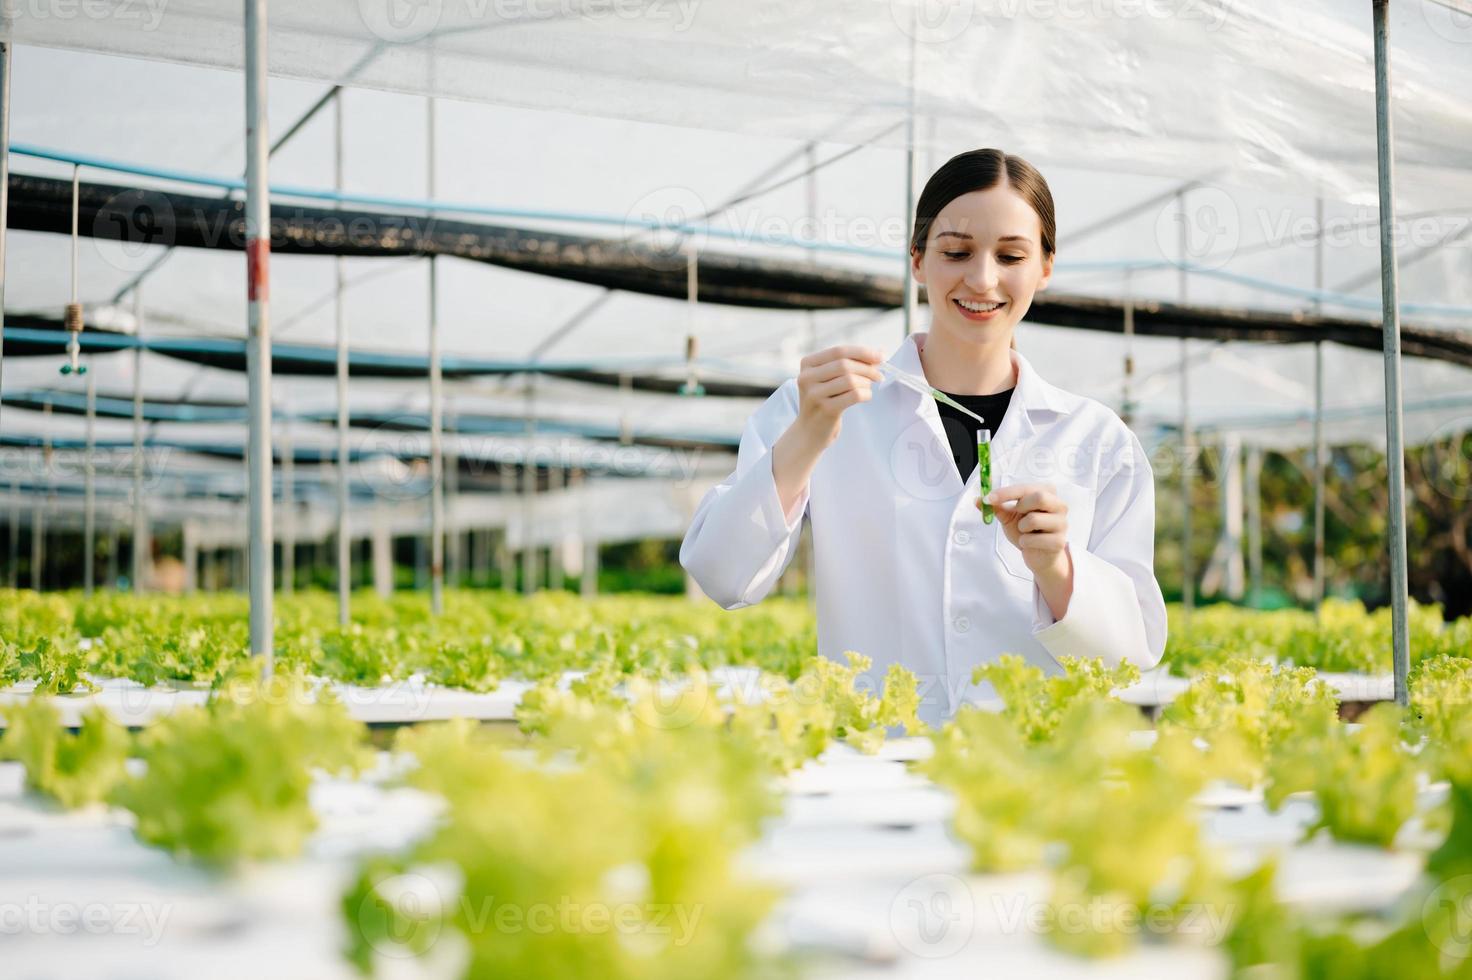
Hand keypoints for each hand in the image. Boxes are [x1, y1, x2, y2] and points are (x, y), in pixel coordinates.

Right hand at [792, 345, 883, 445]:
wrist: (810, 431)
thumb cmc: (825, 400)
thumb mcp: (832, 378)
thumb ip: (852, 363)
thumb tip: (880, 352)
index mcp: (807, 364)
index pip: (838, 351)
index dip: (862, 352)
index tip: (880, 356)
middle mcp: (806, 377)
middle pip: (844, 364)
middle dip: (867, 368)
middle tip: (879, 375)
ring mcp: (814, 394)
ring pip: (850, 380)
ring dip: (866, 382)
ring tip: (868, 387)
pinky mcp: (825, 409)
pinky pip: (854, 395)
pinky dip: (866, 394)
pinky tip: (866, 396)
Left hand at [985, 483, 1073, 598]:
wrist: (1038, 555)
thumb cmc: (1027, 531)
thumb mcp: (1010, 516)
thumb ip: (996, 507)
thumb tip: (977, 500)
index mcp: (1048, 493)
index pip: (1026, 488)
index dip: (1006, 493)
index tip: (988, 498)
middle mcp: (1059, 505)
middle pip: (1040, 497)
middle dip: (1021, 507)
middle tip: (1016, 515)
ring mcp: (1062, 524)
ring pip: (1035, 519)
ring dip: (1022, 528)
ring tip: (1026, 531)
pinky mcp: (1060, 542)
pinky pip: (1036, 540)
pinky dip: (1026, 542)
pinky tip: (1030, 543)